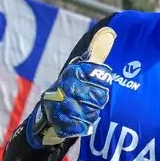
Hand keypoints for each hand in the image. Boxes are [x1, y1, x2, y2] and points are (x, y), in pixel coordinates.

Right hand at [27, 27, 115, 147]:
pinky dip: (83, 127)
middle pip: (99, 97)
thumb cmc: (72, 87)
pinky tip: (81, 123)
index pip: (100, 74)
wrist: (48, 112)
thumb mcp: (81, 69)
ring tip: (85, 110)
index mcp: (73, 71)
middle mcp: (64, 86)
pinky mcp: (58, 122)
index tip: (102, 83)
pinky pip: (80, 127)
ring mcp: (60, 105)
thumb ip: (96, 53)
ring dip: (91, 114)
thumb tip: (110, 33)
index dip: (104, 81)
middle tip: (93, 100)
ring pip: (91, 113)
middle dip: (99, 101)